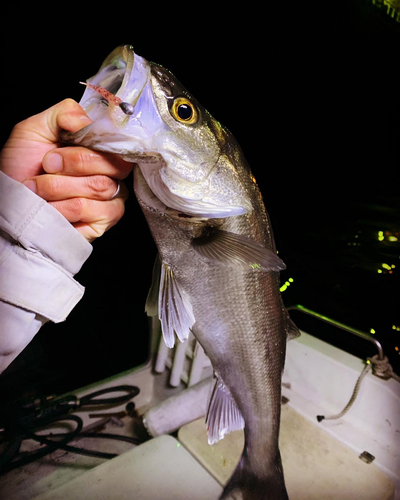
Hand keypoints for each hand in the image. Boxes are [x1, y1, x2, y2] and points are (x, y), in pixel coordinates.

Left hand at [0, 99, 130, 241]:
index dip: (90, 144)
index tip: (60, 147)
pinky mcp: (102, 223)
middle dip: (70, 163)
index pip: (119, 143)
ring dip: (58, 186)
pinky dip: (61, 208)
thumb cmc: (22, 170)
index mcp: (101, 152)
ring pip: (98, 186)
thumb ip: (65, 114)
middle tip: (46, 166)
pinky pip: (89, 209)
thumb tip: (88, 121)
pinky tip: (51, 208)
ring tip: (39, 189)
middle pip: (113, 164)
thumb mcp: (35, 130)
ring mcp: (110, 201)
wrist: (9, 203)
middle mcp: (111, 176)